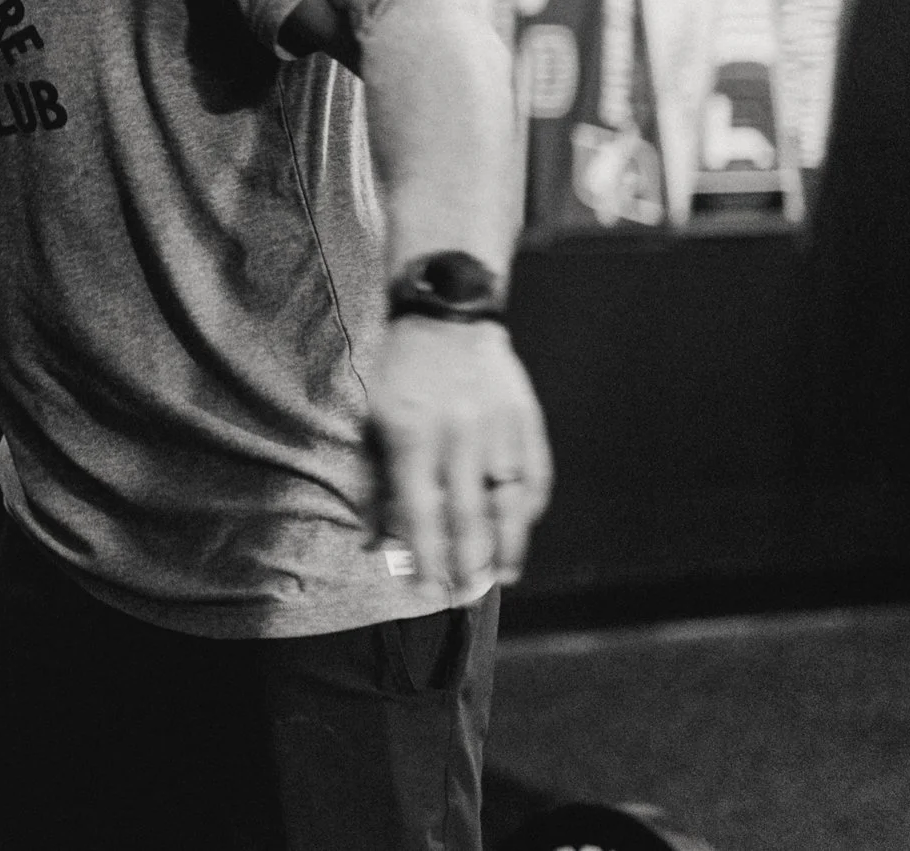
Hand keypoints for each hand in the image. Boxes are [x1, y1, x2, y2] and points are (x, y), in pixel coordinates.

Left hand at [365, 317, 550, 589]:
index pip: (421, 513)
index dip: (426, 557)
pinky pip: (536, 471)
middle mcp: (457, 435)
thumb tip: (375, 543)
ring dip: (508, 544)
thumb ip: (374, 484)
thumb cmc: (400, 373)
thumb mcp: (373, 422)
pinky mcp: (525, 417)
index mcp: (411, 436)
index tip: (426, 590)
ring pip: (509, 500)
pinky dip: (531, 505)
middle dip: (468, 563)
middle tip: (466, 595)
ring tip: (503, 576)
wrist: (447, 314)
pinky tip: (523, 528)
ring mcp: (497, 426)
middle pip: (469, 515)